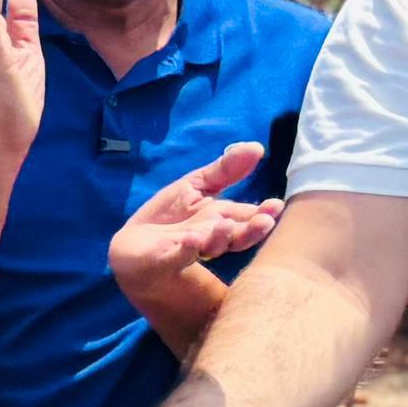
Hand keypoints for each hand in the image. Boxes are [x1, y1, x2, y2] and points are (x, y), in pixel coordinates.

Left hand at [110, 142, 283, 304]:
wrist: (132, 247)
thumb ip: (225, 171)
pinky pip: (178, 256)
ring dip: (220, 236)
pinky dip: (185, 249)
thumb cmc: (168, 217)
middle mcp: (211, 238)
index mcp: (222, 220)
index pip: (247, 217)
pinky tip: (190, 240)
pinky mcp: (165, 259)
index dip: (263, 213)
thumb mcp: (196, 186)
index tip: (276, 205)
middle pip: (236, 236)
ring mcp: (190, 250)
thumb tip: (257, 147)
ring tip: (225, 224)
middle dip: (251, 230)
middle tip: (265, 222)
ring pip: (212, 247)